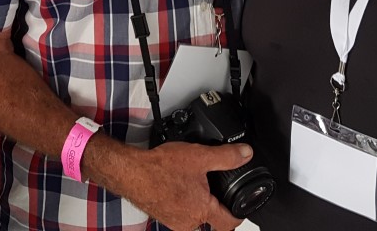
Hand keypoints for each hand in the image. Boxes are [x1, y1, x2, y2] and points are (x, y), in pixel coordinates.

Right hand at [112, 141, 251, 230]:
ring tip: (196, 183)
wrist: (131, 172)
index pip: (229, 223)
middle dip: (216, 206)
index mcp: (201, 211)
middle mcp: (188, 222)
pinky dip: (183, 201)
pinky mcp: (162, 215)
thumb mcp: (199, 157)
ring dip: (198, 203)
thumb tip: (245, 154)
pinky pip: (180, 213)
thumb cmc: (159, 168)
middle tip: (218, 189)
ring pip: (195, 217)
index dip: (238, 214)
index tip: (242, 206)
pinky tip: (178, 184)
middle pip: (211, 221)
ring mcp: (174, 221)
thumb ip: (226, 156)